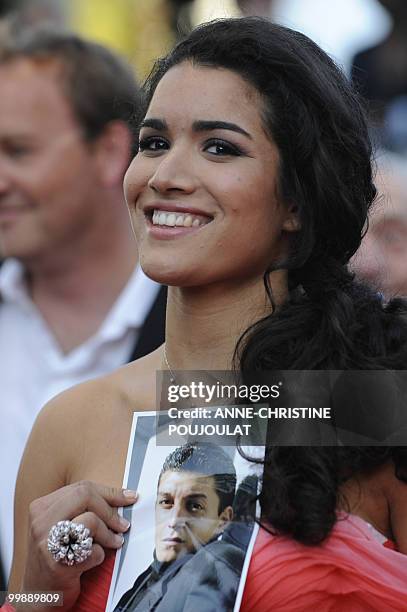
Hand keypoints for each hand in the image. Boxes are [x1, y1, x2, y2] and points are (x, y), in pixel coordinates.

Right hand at [17, 481, 137, 610]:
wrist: (38, 593)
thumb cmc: (56, 555)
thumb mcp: (61, 524)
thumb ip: (83, 509)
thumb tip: (123, 497)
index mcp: (42, 507)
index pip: (81, 487)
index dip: (110, 492)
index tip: (129, 497)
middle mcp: (41, 522)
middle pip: (85, 496)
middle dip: (110, 511)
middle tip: (122, 525)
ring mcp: (48, 542)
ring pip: (90, 520)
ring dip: (109, 534)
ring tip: (114, 542)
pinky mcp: (57, 564)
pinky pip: (92, 550)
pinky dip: (100, 554)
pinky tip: (94, 559)